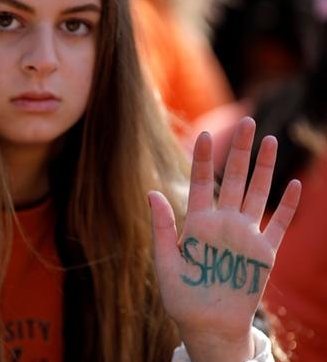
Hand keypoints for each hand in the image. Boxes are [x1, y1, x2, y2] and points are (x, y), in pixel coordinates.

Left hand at [149, 117, 300, 361]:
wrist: (207, 324)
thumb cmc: (181, 295)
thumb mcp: (165, 261)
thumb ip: (162, 227)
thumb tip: (151, 192)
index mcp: (197, 222)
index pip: (200, 182)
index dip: (203, 159)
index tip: (205, 134)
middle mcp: (222, 223)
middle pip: (233, 179)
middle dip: (240, 151)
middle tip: (248, 121)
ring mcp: (244, 235)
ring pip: (256, 194)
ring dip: (263, 169)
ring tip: (269, 140)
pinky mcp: (263, 253)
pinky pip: (278, 226)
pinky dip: (287, 207)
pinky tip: (293, 185)